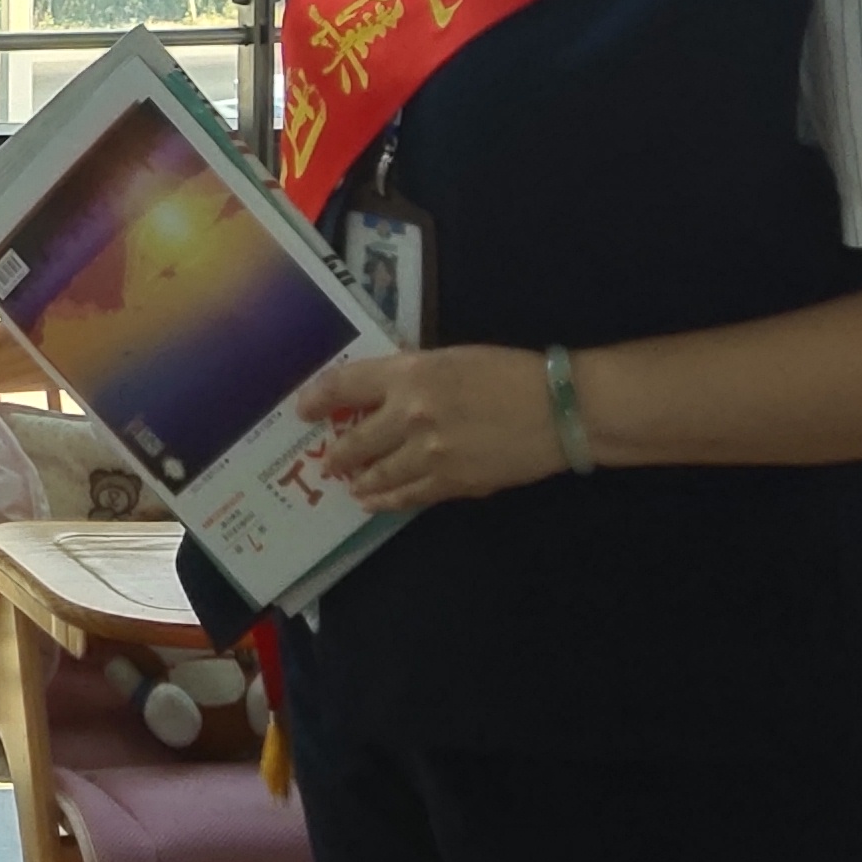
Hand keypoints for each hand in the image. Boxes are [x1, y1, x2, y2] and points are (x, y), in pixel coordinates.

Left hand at [301, 346, 568, 512]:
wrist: (559, 409)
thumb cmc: (508, 372)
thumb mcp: (451, 359)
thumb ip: (412, 376)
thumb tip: (381, 394)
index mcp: (409, 374)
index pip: (345, 386)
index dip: (317, 399)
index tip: (303, 410)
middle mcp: (409, 415)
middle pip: (356, 440)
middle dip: (338, 453)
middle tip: (329, 460)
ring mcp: (429, 454)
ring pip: (378, 474)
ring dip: (360, 481)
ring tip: (350, 485)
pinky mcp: (451, 484)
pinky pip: (409, 496)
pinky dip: (388, 499)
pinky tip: (375, 502)